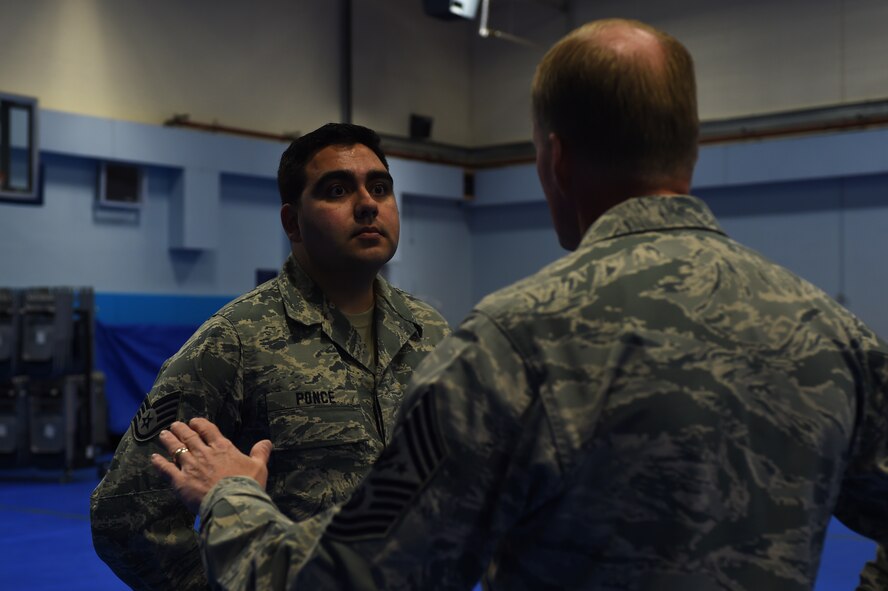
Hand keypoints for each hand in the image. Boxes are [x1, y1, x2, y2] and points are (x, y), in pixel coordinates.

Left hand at [151, 417, 272, 513]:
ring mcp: (191, 466)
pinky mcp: (180, 481)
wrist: (232, 502)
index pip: (209, 431)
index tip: (194, 422)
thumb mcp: (259, 467)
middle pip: (190, 437)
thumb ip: (260, 453)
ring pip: (176, 449)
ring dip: (169, 440)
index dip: (200, 424)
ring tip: (163, 434)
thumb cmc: (248, 484)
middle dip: (181, 429)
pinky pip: (166, 469)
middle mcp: (204, 453)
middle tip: (174, 425)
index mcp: (223, 448)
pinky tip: (153, 458)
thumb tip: (267, 442)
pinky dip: (159, 463)